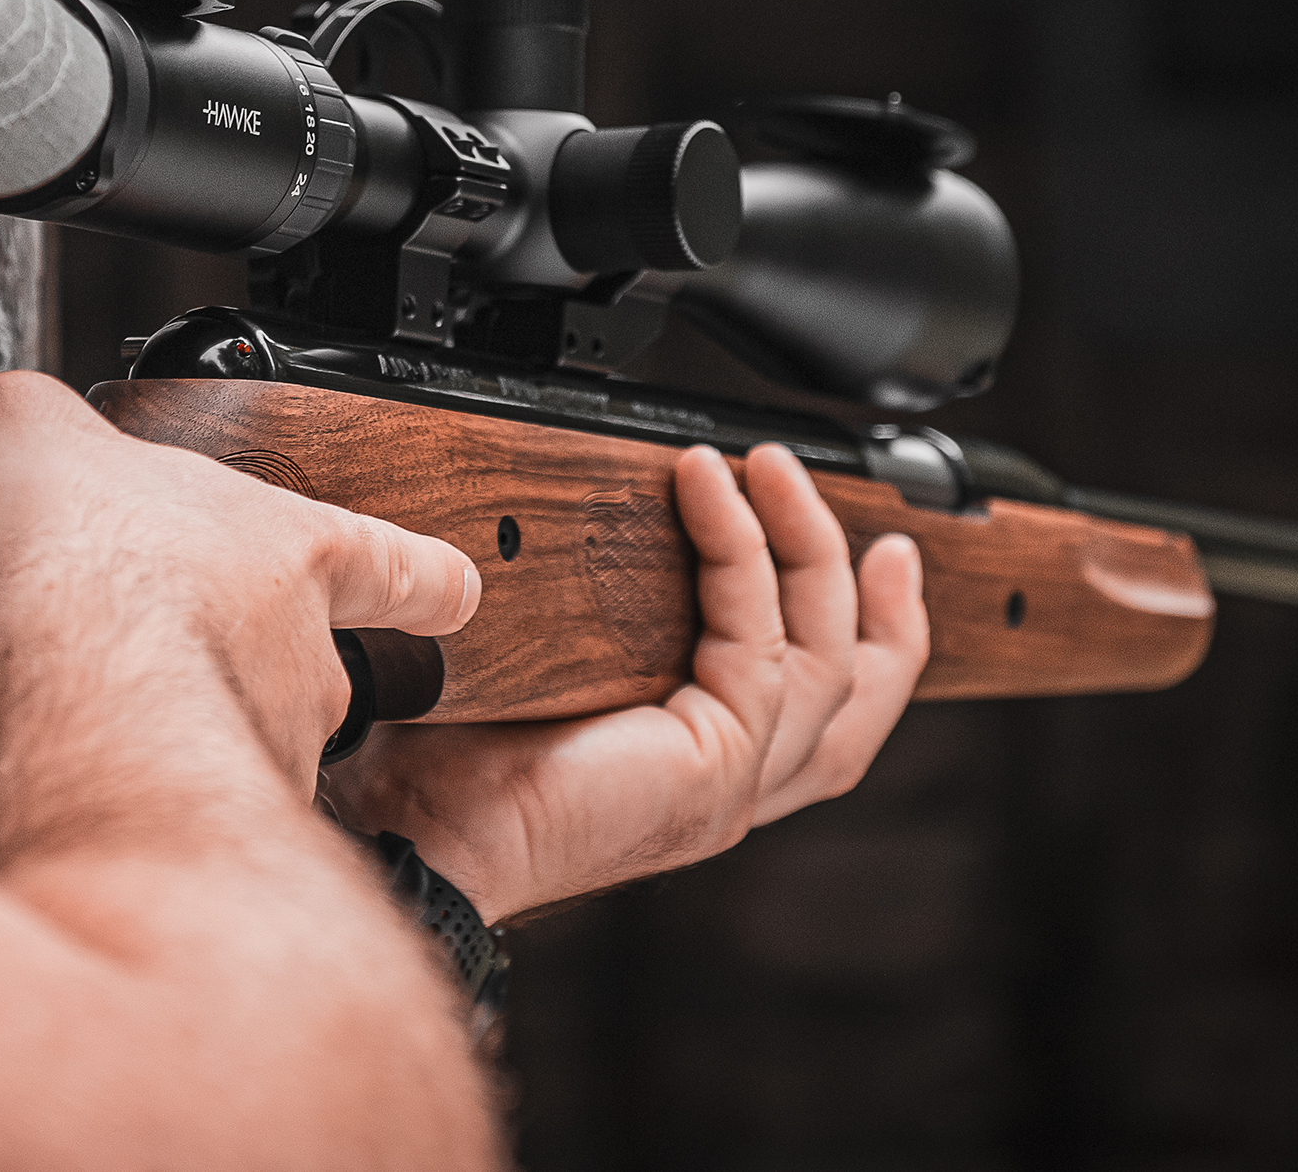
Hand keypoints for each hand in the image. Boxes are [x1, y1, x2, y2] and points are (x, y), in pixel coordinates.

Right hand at [0, 372, 480, 803]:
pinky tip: (53, 807)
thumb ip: (11, 424)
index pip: (397, 566)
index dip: (423, 580)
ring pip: (240, 763)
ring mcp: (268, 767)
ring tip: (91, 740)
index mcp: (292, 553)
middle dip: (244, 680)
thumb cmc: (89, 565)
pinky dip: (121, 827)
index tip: (453, 593)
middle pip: (308, 676)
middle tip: (167, 669)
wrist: (75, 713)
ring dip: (178, 758)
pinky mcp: (204, 852)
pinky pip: (167, 839)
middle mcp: (304, 668)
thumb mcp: (23, 430)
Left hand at [322, 443, 927, 922]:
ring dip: (806, 549)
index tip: (878, 553)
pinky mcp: (716, 764)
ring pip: (826, 659)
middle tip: (876, 518)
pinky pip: (758, 641)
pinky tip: (706, 489)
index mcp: (694, 771)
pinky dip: (741, 551)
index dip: (864, 631)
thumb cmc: (450, 761)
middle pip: (855, 696)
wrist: (418, 828)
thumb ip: (611, 623)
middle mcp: (727, 787)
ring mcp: (731, 784)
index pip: (820, 708)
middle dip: (879, 603)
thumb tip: (617, 525)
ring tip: (771, 468)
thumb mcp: (554, 670)